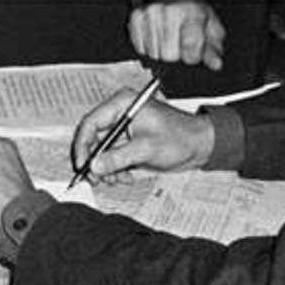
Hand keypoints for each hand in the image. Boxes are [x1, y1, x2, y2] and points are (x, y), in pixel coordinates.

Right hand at [71, 90, 213, 181]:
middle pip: (92, 138)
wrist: (202, 145)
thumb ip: (119, 158)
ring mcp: (122, 128)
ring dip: (104, 168)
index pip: (90, 123)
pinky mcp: (127, 141)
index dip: (82, 146)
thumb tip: (94, 167)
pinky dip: (114, 169)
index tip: (82, 165)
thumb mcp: (148, 148)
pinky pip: (111, 156)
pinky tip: (124, 177)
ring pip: (100, 150)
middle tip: (94, 178)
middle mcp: (118, 114)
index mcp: (122, 104)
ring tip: (114, 180)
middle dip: (93, 161)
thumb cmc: (181, 137)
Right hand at [129, 0, 224, 69]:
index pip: (190, 46)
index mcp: (192, 12)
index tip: (193, 51)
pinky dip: (148, 48)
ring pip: (153, 54)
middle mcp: (169, 10)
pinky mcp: (135, 17)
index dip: (193, 56)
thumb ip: (213, 49)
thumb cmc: (194, 12)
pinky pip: (140, 48)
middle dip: (176, 55)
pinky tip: (156, 37)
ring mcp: (149, 13)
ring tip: (168, 39)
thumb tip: (215, 64)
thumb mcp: (211, 27)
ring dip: (161, 52)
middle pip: (168, 54)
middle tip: (179, 43)